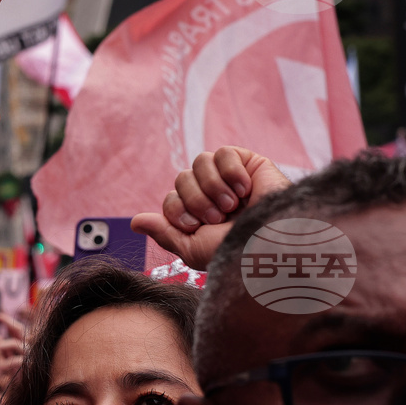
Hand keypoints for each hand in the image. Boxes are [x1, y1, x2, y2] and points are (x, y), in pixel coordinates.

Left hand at [131, 146, 291, 269]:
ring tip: (231, 205)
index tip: (197, 226)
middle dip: (196, 200)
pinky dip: (231, 172)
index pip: (170, 199)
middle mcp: (211, 194)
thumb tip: (134, 221)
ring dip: (212, 187)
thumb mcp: (193, 249)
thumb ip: (164, 232)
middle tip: (218, 217)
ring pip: (199, 162)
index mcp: (198, 214)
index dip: (178, 210)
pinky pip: (224, 153)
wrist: (270, 243)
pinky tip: (244, 189)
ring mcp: (229, 178)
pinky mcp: (249, 163)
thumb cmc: (234, 252)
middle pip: (182, 178)